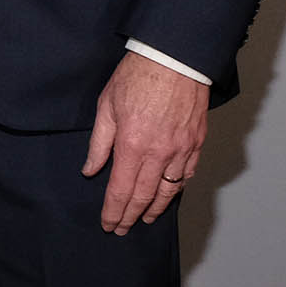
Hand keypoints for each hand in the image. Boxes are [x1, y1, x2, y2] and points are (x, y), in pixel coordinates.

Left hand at [81, 51, 208, 232]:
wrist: (174, 57)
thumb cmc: (138, 76)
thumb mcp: (106, 106)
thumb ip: (99, 143)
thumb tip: (90, 170)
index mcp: (132, 144)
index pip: (120, 190)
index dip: (113, 211)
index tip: (108, 224)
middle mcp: (158, 153)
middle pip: (143, 196)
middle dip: (130, 216)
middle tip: (122, 228)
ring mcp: (180, 150)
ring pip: (168, 191)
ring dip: (155, 208)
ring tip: (144, 218)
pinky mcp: (196, 143)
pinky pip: (187, 174)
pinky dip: (177, 189)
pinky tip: (168, 194)